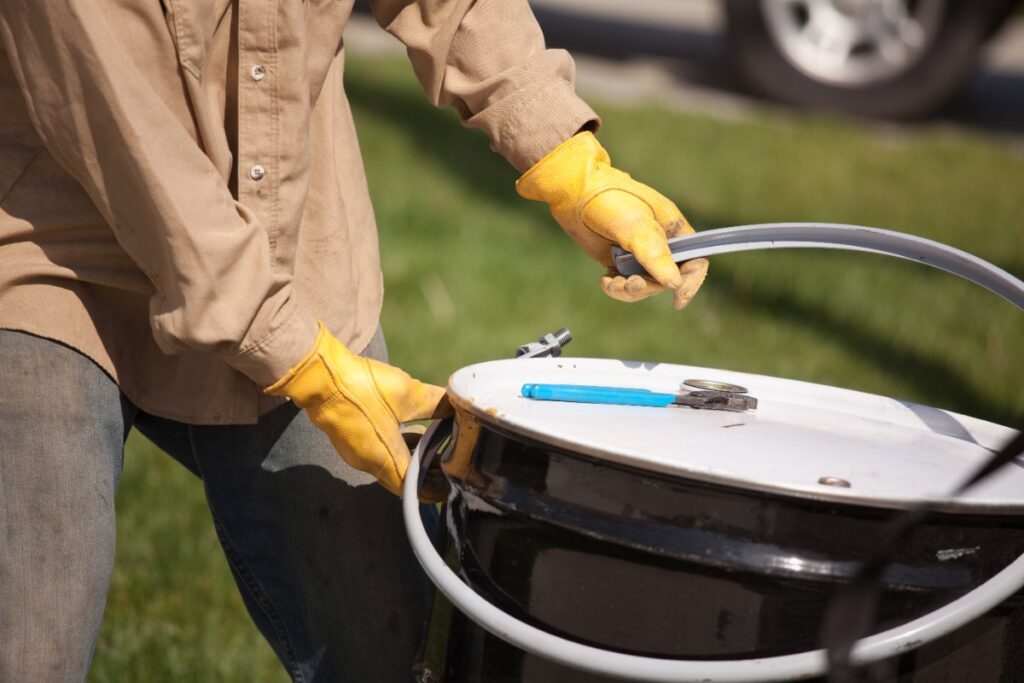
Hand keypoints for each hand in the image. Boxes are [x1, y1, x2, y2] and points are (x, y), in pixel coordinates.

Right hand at [265, 323, 449, 494]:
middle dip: (426, 472)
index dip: (435, 488)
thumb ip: (435, 404)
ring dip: (412, 455)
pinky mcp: (349, 438)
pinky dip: (397, 445)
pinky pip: (378, 450)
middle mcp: (367, 463)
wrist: (319, 375)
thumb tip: (457, 407)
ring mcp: (355, 451)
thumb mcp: (407, 394)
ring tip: (434, 440)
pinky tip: (409, 426)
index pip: (414, 489)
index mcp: (384, 459)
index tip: (451, 481)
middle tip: (447, 459)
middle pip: (402, 478)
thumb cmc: (361, 388)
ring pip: (390, 463)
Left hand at [516, 131, 707, 309]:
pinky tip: (604, 280)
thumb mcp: (636, 227)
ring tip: (612, 284)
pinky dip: (616, 288)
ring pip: (645, 285)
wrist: (575, 194)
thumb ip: (656, 256)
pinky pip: (625, 284)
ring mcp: (639, 253)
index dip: (690, 282)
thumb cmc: (611, 201)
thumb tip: (675, 284)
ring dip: (629, 291)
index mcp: (674, 230)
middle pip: (666, 280)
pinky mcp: (619, 260)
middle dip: (648, 287)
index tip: (677, 299)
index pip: (695, 261)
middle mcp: (660, 244)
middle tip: (629, 283)